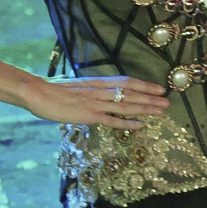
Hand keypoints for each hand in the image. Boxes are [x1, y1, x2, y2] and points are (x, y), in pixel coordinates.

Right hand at [22, 74, 168, 128]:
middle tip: (167, 101)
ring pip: (126, 105)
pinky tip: (139, 125)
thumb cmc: (54, 90)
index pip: (126, 81)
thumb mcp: (77, 86)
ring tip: (161, 111)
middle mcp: (100, 90)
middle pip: (131, 93)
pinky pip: (112, 120)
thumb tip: (100, 93)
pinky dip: (127, 123)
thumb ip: (91, 90)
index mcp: (97, 82)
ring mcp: (96, 103)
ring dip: (145, 108)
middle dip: (150, 97)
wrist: (39, 93)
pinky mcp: (89, 115)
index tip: (158, 88)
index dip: (144, 85)